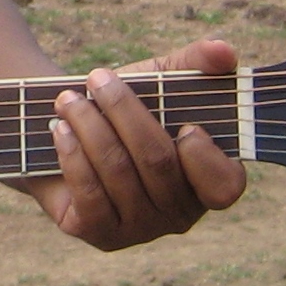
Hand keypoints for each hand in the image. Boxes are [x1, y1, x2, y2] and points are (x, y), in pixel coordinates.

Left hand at [31, 37, 245, 250]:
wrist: (67, 132)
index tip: (184, 123)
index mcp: (208, 181)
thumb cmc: (126, 108)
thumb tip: (225, 50)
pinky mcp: (100, 235)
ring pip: (119, 174)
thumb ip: (196, 61)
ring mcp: (141, 230)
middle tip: (97, 78)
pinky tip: (60, 128)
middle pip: (158, 163)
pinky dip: (72, 155)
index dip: (204, 157)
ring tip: (68, 99)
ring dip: (90, 126)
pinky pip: (90, 195)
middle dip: (124, 112)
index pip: (225, 186)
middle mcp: (180, 214)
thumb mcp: (161, 78)